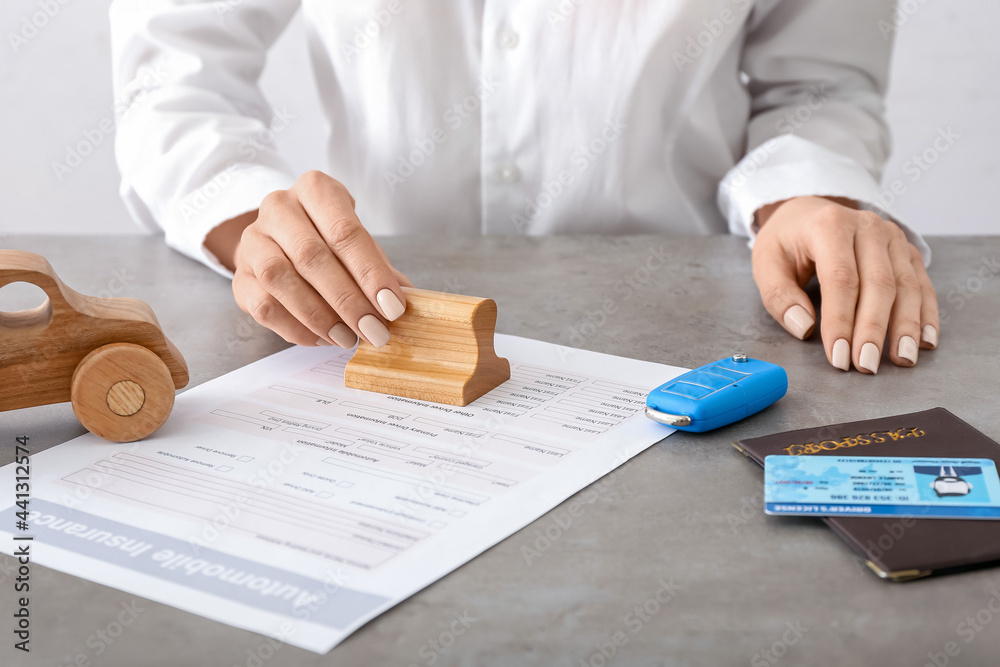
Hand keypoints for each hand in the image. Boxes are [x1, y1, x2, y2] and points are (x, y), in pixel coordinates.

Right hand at [208, 170, 412, 347]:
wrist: (278, 240)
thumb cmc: (328, 240)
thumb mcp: (357, 243)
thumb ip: (379, 267)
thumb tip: (407, 299)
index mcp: (315, 189)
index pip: (345, 231)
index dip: (371, 273)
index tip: (393, 307)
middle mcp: (278, 207)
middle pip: (312, 256)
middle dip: (348, 301)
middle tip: (375, 331)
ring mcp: (253, 240)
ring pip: (282, 280)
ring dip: (320, 317)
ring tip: (349, 338)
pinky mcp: (239, 276)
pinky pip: (263, 306)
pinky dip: (296, 328)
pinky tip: (322, 339)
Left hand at [751, 196, 937, 373]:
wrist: (808, 212)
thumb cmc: (786, 242)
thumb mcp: (765, 263)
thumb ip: (779, 297)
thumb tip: (804, 328)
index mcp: (829, 226)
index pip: (840, 279)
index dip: (841, 321)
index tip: (839, 356)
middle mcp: (867, 227)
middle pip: (879, 284)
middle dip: (873, 329)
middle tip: (867, 366)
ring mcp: (892, 237)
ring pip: (906, 285)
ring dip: (906, 327)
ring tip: (901, 360)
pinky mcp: (907, 251)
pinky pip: (922, 284)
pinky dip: (926, 314)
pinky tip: (925, 341)